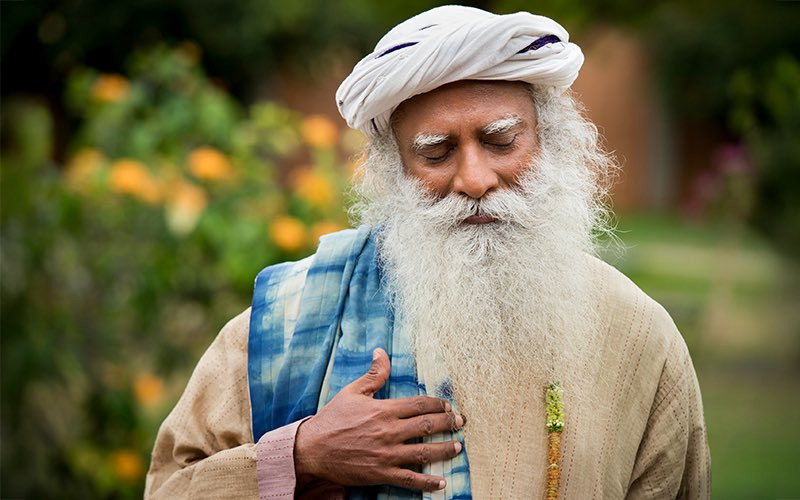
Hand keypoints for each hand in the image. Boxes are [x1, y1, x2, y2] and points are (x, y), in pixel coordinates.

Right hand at [294, 348, 464, 491]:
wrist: (312, 450)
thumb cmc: (332, 419)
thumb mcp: (352, 392)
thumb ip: (373, 374)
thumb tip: (381, 352)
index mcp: (384, 410)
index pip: (419, 404)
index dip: (437, 404)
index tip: (447, 405)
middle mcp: (389, 431)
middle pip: (427, 426)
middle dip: (448, 424)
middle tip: (460, 422)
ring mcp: (386, 454)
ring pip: (424, 452)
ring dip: (444, 449)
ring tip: (457, 447)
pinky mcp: (381, 474)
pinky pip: (409, 479)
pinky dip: (427, 481)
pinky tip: (441, 482)